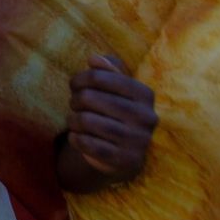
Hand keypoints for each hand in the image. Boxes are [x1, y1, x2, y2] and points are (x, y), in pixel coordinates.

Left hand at [58, 54, 157, 191]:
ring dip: (73, 120)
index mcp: (145, 94)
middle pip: (89, 98)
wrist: (124, 152)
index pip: (99, 77)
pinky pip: (87, 144)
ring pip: (86, 121)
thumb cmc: (115, 111)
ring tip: (74, 120)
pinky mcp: (125, 160)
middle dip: (75, 100)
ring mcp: (138, 141)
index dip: (80, 78)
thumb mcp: (116, 88)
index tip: (74, 85)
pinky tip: (76, 136)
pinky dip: (75, 139)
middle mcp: (146, 117)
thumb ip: (107, 69)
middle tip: (74, 104)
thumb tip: (94, 59)